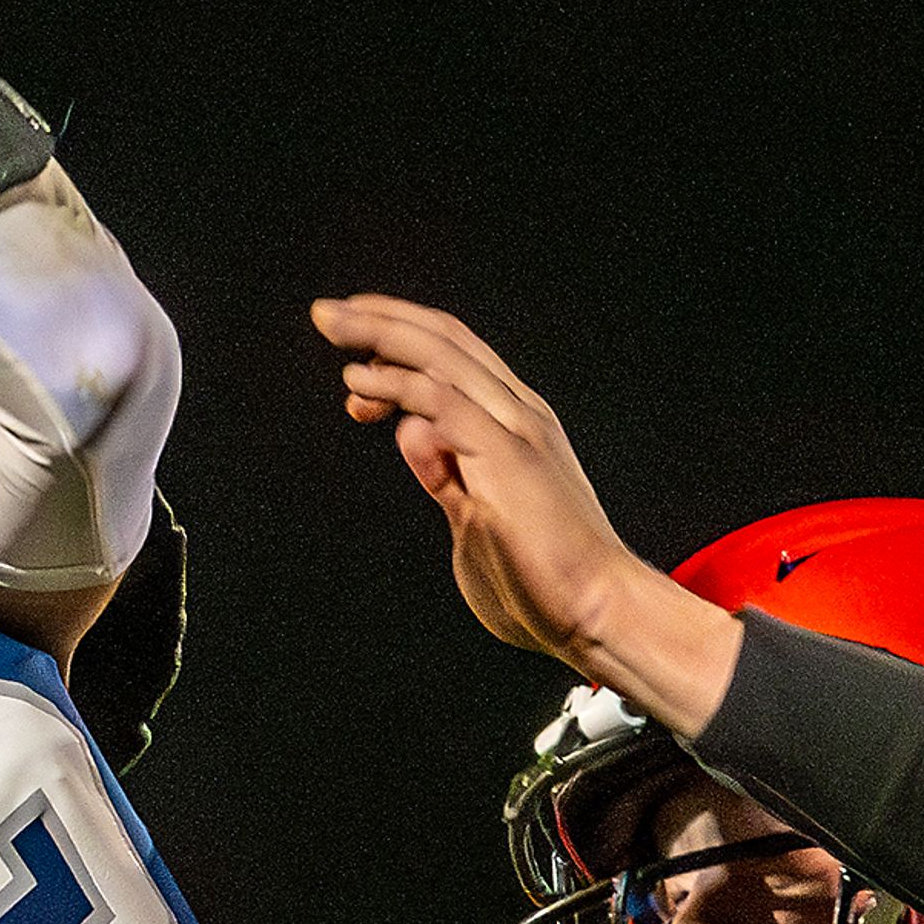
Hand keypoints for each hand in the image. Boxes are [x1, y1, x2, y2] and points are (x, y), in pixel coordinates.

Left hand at [312, 293, 741, 733]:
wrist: (598, 611)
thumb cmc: (542, 579)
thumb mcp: (475, 516)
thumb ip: (445, 477)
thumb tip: (411, 436)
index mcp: (517, 424)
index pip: (457, 356)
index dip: (403, 337)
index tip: (354, 347)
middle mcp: (519, 414)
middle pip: (444, 340)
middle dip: (380, 320)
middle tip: (325, 312)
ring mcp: (515, 430)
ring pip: (441, 356)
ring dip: (379, 335)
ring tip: (329, 324)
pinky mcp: (505, 456)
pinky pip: (442, 401)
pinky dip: (397, 384)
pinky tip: (360, 384)